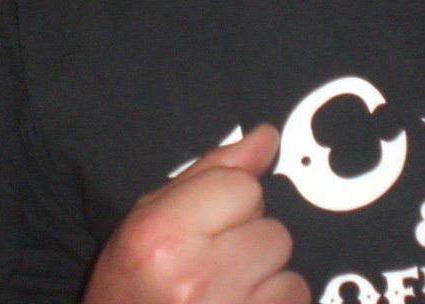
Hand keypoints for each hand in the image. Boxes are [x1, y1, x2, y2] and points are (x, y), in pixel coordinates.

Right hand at [82, 124, 309, 303]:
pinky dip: (274, 303)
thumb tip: (265, 138)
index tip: (208, 226)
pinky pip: (295, 300)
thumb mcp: (149, 219)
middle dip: (250, 243)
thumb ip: (210, 173)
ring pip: (289, 272)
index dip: (231, 203)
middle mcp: (196, 275)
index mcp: (163, 234)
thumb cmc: (129, 288)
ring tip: (226, 292)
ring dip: (265, 280)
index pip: (243, 188)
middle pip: (272, 230)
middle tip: (213, 265)